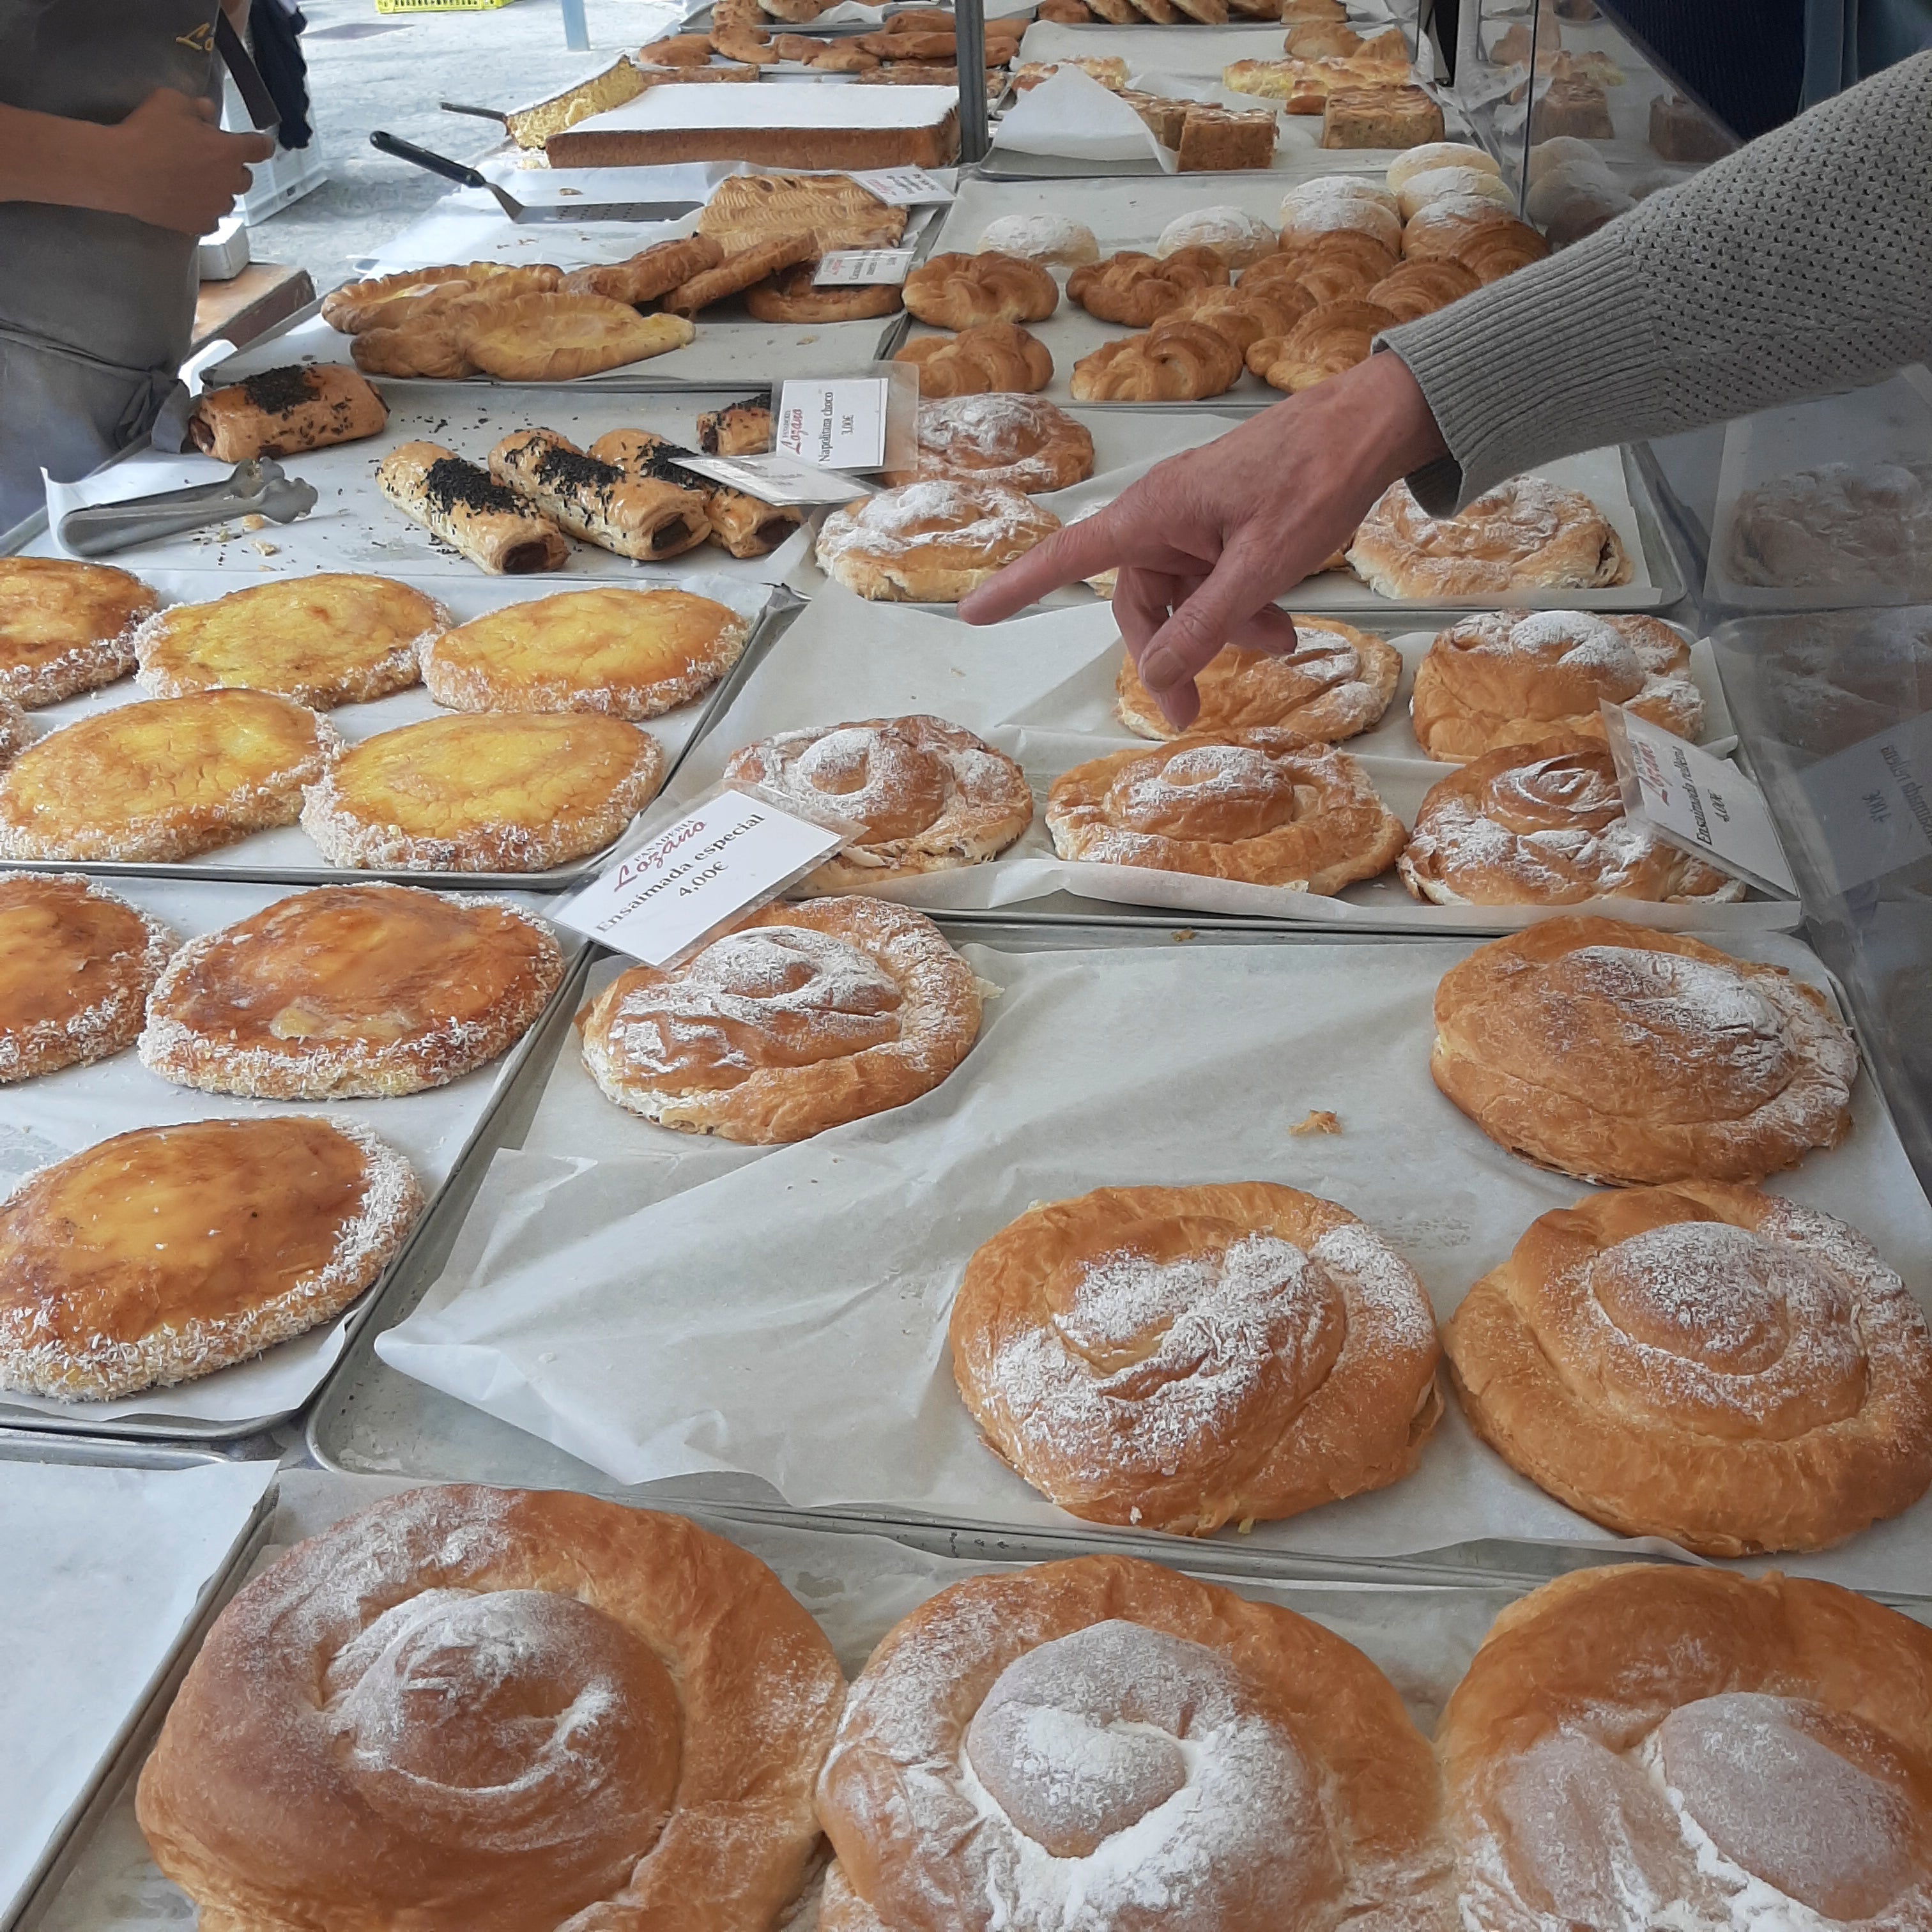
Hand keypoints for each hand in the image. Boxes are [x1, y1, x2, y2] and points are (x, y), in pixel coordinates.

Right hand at [101, 89, 273, 234]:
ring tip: (198, 184)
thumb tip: (208, 111)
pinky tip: (191, 205)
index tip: (261, 145)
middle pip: (245, 178)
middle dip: (233, 169)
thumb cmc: (147, 131)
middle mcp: (228, 182)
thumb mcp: (171, 102)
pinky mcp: (198, 225)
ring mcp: (215, 207)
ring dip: (219, 192)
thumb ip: (196, 106)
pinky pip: (211, 221)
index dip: (261, 145)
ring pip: (228, 201)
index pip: (258, 148)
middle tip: (213, 161)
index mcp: (228, 151)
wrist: (121, 170)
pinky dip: (205, 213)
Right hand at [957, 352, 1450, 729]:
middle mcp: (1163, 513)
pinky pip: (1214, 578)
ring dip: (1219, 631)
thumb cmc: (1317, 476)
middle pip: (1138, 599)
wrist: (1372, 425)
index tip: (973, 614)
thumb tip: (1157, 676)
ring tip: (1276, 645)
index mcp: (1153, 514)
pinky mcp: (1226, 520)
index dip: (1016, 589)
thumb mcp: (1260, 566)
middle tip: (1187, 712)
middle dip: (1165, 654)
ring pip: (1183, 594)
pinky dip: (1240, 607)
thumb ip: (1205, 624)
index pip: (1066, 558)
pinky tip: (1282, 624)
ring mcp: (1196, 516)